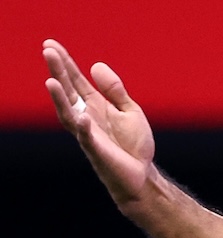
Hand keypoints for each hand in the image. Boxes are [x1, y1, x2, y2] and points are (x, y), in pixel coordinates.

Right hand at [43, 39, 155, 205]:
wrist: (142, 176)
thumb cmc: (134, 146)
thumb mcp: (129, 110)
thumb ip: (114, 90)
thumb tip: (95, 65)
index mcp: (95, 106)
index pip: (76, 80)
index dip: (65, 63)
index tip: (50, 44)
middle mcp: (86, 117)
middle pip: (69, 91)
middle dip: (59, 72)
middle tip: (48, 51)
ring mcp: (88, 134)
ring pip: (69, 114)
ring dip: (60, 98)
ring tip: (51, 80)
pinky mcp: (96, 151)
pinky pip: (87, 138)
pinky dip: (83, 128)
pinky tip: (80, 117)